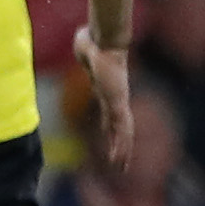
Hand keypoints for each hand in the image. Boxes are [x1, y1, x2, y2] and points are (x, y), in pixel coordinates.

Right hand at [77, 27, 132, 168]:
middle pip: (119, 125)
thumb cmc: (93, 38)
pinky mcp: (118, 103)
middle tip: (120, 161)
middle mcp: (115, 96)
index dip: (109, 125)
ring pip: (122, 131)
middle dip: (119, 143)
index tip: (107, 135)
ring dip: (122, 150)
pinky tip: (117, 159)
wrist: (103, 38)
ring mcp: (118, 100)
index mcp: (106, 88)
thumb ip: (86, 50)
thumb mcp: (85, 47)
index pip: (109, 112)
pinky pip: (119, 129)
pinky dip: (119, 145)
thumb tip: (82, 38)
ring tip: (120, 168)